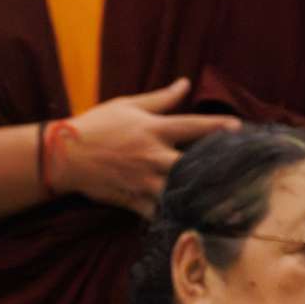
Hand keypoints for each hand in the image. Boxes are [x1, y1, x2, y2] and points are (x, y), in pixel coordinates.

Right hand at [51, 78, 240, 218]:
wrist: (64, 156)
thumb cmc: (95, 126)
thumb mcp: (127, 105)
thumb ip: (160, 99)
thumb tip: (185, 83)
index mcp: (153, 129)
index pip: (194, 127)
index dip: (220, 128)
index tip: (241, 130)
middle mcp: (152, 155)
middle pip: (194, 164)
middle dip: (217, 168)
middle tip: (240, 173)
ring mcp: (143, 179)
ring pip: (179, 190)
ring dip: (200, 196)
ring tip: (225, 202)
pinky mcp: (132, 198)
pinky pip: (158, 211)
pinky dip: (173, 215)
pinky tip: (191, 220)